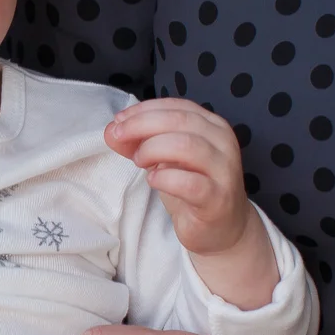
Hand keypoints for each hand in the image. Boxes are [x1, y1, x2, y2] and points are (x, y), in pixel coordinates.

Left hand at [104, 99, 278, 308]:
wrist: (223, 229)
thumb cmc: (193, 188)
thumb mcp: (164, 160)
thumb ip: (139, 143)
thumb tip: (111, 130)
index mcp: (212, 126)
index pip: (177, 106)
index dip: (144, 109)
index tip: (118, 121)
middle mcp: (223, 142)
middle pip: (180, 120)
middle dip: (142, 125)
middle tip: (119, 137)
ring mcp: (224, 170)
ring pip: (186, 146)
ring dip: (153, 149)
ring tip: (139, 161)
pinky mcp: (218, 199)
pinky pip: (190, 183)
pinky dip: (165, 178)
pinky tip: (153, 180)